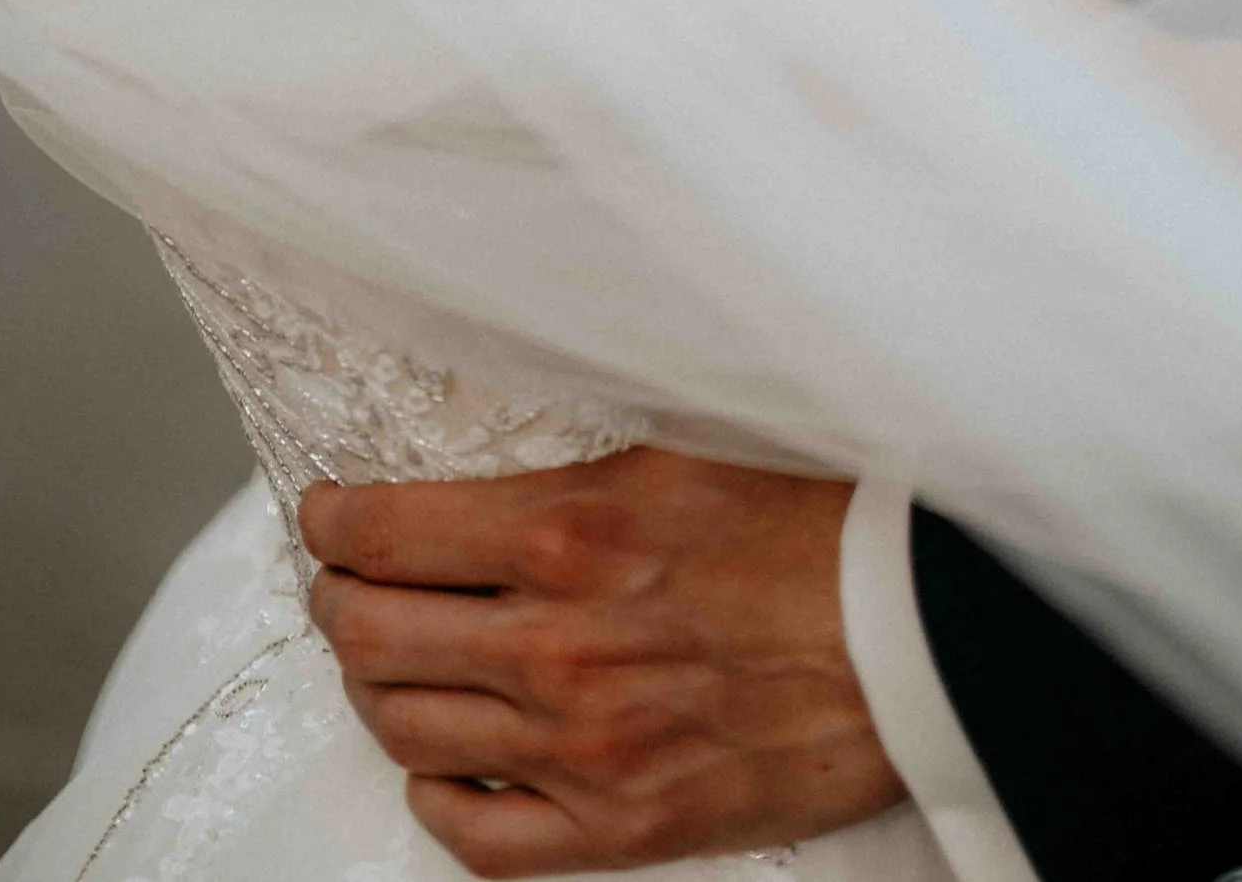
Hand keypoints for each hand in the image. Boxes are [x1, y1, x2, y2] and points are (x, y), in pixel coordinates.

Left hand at [301, 444, 904, 873]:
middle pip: (370, 636)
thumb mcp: (686, 439)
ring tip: (385, 660)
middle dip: (336, 600)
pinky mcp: (620, 827)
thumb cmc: (817, 524)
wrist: (914, 637)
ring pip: (405, 731)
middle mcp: (557, 644)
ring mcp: (582, 748)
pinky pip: (477, 838)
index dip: (332, 521)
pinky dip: (436, 798)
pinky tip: (443, 763)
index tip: (326, 513)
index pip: (385, 532)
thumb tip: (505, 404)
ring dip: (374, 690)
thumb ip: (580, 446)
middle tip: (342, 580)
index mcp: (569, 532)